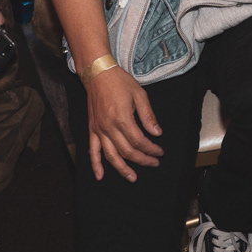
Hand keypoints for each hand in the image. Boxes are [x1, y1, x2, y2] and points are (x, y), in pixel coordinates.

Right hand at [85, 66, 162, 182]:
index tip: (159, 152)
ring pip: (110, 155)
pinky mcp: (92, 129)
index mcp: (122, 118)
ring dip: (121, 168)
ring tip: (132, 177)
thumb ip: (148, 116)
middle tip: (153, 163)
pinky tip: (100, 176)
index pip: (139, 141)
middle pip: (127, 151)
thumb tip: (157, 133)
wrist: (98, 74)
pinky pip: (92, 151)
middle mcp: (109, 127)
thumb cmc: (119, 82)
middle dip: (142, 160)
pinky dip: (95, 165)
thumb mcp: (140, 95)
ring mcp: (99, 130)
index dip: (150, 149)